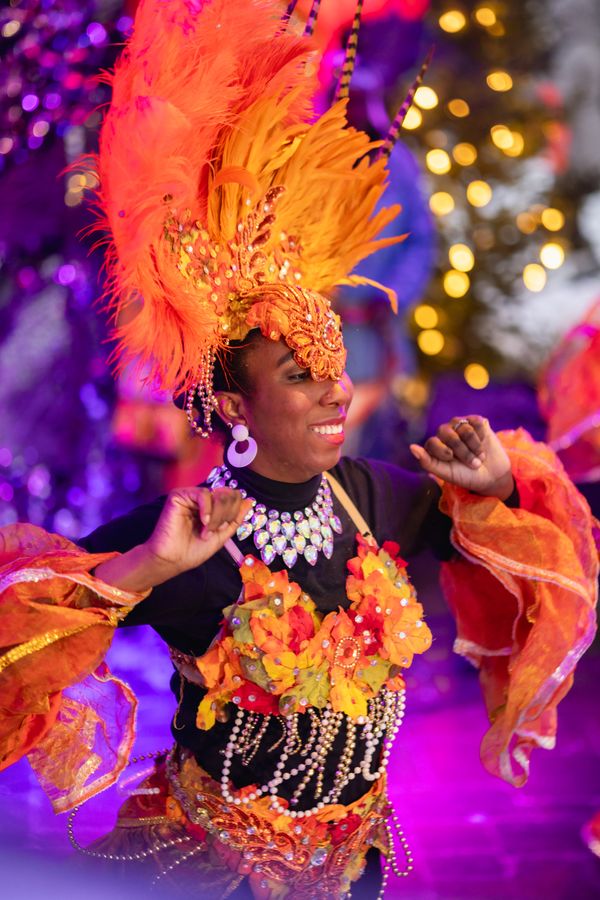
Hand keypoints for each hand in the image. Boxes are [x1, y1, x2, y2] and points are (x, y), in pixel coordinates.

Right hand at [93, 486, 252, 592]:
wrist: (172, 560)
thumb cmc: (193, 550)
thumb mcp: (222, 535)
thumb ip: (235, 518)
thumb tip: (250, 500)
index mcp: (212, 507)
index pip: (234, 497)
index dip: (235, 512)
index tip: (224, 529)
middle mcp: (202, 499)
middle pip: (228, 494)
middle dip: (226, 515)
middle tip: (214, 531)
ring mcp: (190, 496)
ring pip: (217, 494)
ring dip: (217, 516)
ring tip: (206, 531)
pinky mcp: (179, 495)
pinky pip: (203, 493)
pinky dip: (207, 509)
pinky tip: (204, 521)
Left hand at [410, 416, 513, 499]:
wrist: (491, 476)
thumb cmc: (466, 475)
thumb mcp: (446, 473)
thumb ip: (428, 462)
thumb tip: (411, 447)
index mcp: (435, 444)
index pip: (432, 442)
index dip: (444, 452)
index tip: (452, 460)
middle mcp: (446, 432)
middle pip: (448, 434)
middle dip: (462, 452)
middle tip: (472, 463)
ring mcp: (461, 425)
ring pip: (464, 429)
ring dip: (474, 447)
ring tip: (478, 456)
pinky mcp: (477, 421)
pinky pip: (476, 422)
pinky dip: (482, 437)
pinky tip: (483, 444)